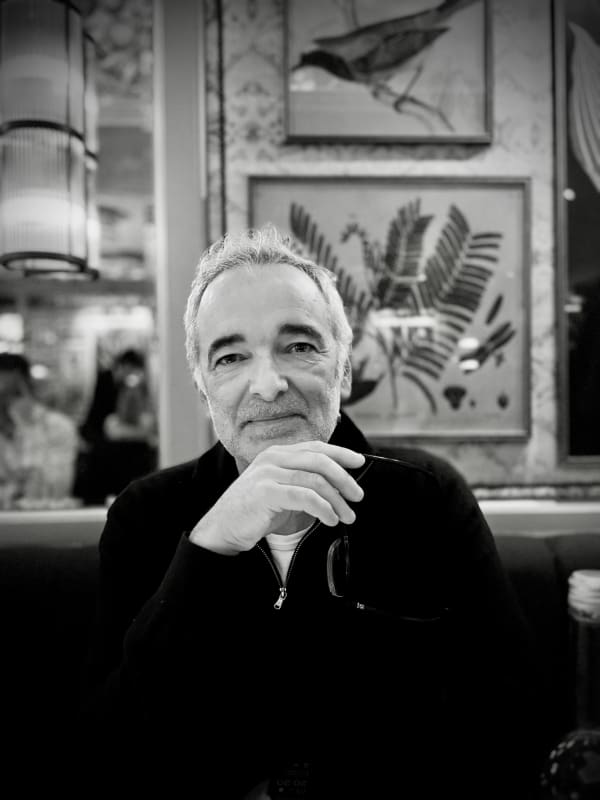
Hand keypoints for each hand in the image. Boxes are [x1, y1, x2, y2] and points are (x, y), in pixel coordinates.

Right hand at [189, 441, 364, 554]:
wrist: (224, 528)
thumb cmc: (255, 512)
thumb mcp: (282, 490)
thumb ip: (303, 481)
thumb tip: (339, 485)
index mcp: (277, 454)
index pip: (315, 447)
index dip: (340, 453)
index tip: (359, 462)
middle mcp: (272, 458)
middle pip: (319, 461)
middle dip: (344, 478)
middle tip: (357, 496)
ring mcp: (267, 473)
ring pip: (315, 480)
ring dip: (337, 500)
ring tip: (347, 515)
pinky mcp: (266, 492)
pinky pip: (304, 497)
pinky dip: (323, 508)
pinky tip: (330, 519)